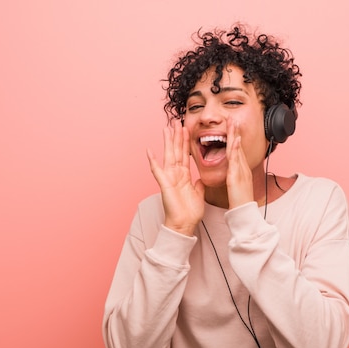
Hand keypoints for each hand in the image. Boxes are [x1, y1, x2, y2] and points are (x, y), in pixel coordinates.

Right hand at [147, 119, 204, 235]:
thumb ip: (198, 184)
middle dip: (177, 136)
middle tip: (176, 122)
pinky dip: (153, 161)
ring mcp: (169, 178)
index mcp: (184, 176)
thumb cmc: (190, 212)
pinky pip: (157, 171)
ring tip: (166, 129)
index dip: (186, 142)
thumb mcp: (198, 194)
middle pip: (176, 151)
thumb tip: (200, 178)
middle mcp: (175, 174)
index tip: (187, 129)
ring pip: (168, 156)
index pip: (185, 155)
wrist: (184, 224)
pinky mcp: (164, 184)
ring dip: (167, 142)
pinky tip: (149, 151)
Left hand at [225, 118, 253, 208]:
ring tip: (233, 123)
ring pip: (238, 150)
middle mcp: (243, 168)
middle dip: (236, 132)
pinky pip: (236, 161)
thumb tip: (230, 173)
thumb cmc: (239, 202)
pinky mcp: (237, 177)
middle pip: (239, 147)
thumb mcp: (235, 186)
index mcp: (241, 170)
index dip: (235, 138)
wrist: (245, 213)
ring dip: (236, 136)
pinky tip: (234, 140)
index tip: (232, 127)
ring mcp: (241, 171)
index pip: (237, 151)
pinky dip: (235, 149)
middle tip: (233, 118)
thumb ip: (233, 177)